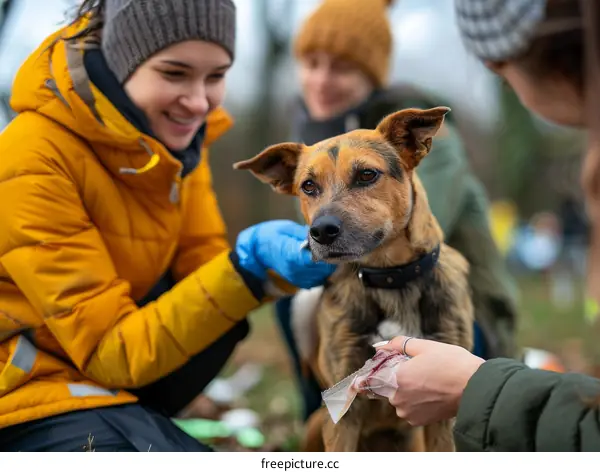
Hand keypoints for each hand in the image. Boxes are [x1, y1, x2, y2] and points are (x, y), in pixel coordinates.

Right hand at [235, 219, 335, 288]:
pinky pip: (320, 278)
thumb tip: (321, 234)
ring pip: (325, 274)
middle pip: (324, 267)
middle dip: (332, 256)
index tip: (331, 241)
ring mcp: (298, 279)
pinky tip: (320, 259)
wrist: (258, 251)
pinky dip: (324, 270)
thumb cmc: (273, 235)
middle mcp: (295, 270)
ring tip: (328, 251)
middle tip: (334, 244)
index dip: (328, 250)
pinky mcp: (301, 283)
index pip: (316, 257)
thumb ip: (304, 233)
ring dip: (329, 264)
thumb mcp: (286, 229)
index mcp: (291, 255)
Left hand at [366, 336, 484, 425]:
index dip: (377, 369)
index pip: (372, 376)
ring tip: (428, 379)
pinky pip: (408, 408)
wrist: (476, 388)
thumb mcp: (425, 346)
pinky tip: (431, 391)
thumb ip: (398, 344)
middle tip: (418, 368)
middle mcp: (397, 398)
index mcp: (396, 378)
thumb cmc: (453, 364)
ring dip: (406, 389)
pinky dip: (415, 400)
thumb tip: (379, 346)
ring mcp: (407, 412)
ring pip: (398, 397)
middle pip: (387, 385)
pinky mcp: (418, 421)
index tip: (382, 367)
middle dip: (397, 376)